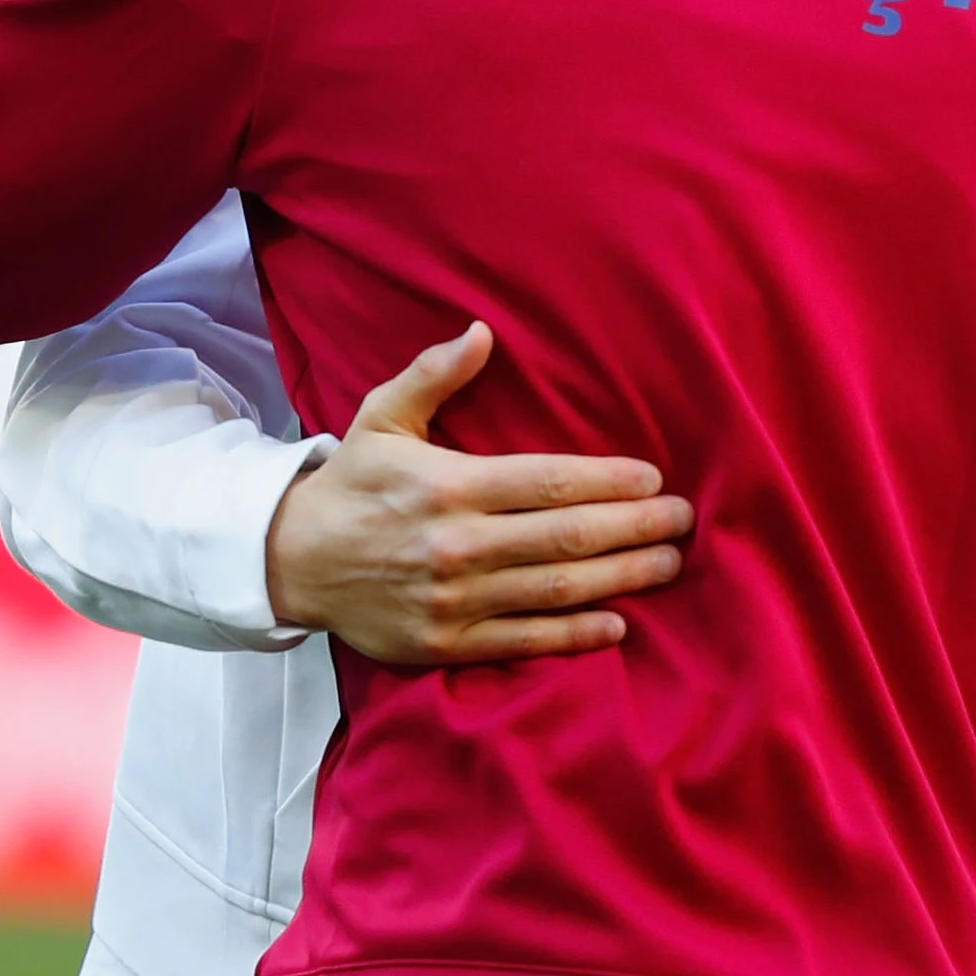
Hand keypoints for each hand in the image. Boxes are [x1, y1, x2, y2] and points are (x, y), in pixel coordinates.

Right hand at [265, 321, 694, 664]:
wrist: (291, 561)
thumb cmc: (351, 484)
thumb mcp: (382, 417)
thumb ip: (434, 375)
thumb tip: (482, 332)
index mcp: (450, 486)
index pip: (548, 483)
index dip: (607, 482)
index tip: (653, 478)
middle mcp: (458, 545)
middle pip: (566, 537)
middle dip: (634, 528)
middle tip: (683, 520)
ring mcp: (455, 600)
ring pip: (555, 590)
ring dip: (621, 578)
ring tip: (669, 564)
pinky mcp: (447, 643)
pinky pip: (524, 641)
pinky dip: (574, 634)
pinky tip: (618, 624)